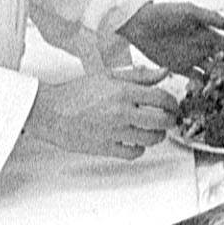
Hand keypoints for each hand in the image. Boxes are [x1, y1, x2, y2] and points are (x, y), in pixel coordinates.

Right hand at [23, 66, 178, 158]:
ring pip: (150, 139)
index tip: (173, 105)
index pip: (161, 98)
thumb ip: (139, 76)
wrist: (50, 111)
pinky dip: (139, 149)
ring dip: (158, 135)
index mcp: (124, 92)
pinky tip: (137, 142)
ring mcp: (114, 131)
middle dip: (170, 120)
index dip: (172, 103)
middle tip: (169, 119)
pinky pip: (132, 153)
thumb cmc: (76, 93)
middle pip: (161, 121)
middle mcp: (122, 112)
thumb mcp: (109, 76)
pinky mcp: (105, 147)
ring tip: (155, 131)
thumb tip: (163, 71)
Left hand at [117, 1, 223, 74]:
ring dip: (217, 78)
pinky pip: (193, 77)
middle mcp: (201, 46)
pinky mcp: (178, 67)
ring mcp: (191, 57)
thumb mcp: (190, 11)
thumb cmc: (166, 13)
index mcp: (207, 33)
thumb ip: (211, 18)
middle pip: (221, 60)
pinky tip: (207, 88)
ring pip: (210, 70)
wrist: (141, 24)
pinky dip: (201, 83)